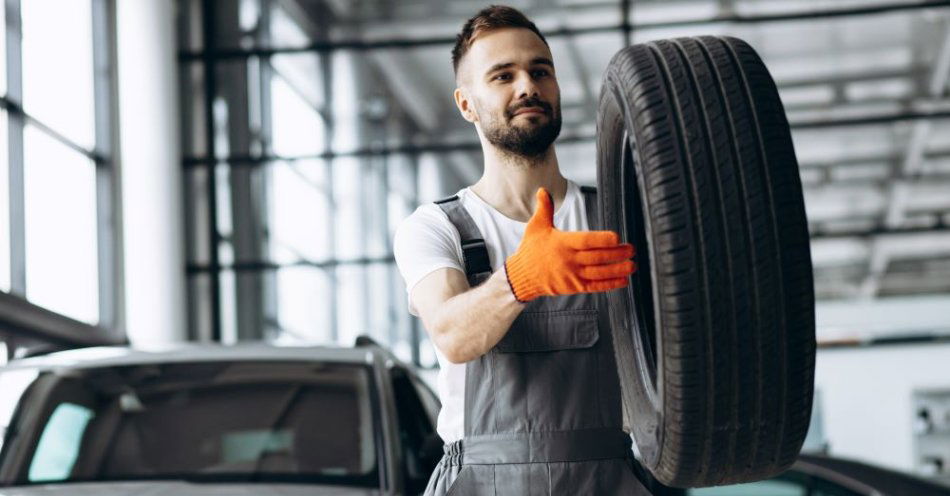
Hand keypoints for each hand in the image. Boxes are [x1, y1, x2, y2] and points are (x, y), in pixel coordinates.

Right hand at [504, 188, 635, 301]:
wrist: (521, 276)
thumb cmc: (531, 249)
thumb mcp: (535, 227)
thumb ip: (544, 209)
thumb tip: (543, 190)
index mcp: (562, 243)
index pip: (585, 241)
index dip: (602, 239)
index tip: (616, 237)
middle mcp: (569, 260)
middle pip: (597, 257)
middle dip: (617, 254)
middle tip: (632, 249)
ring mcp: (572, 275)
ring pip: (599, 273)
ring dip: (618, 269)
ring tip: (632, 265)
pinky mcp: (574, 287)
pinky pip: (596, 286)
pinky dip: (611, 284)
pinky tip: (624, 280)